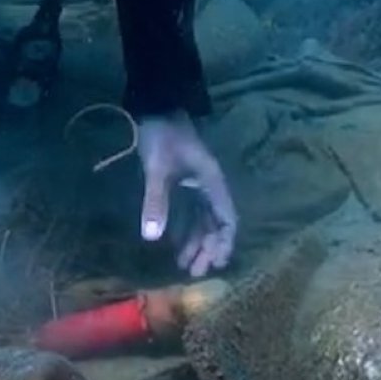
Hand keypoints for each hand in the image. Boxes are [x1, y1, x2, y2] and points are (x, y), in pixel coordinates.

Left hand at [137, 112, 237, 276]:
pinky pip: (190, 212)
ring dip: (196, 242)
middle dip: (207, 248)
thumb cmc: (161, 136)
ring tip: (182, 265)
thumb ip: (156, 202)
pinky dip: (184, 229)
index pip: (227, 219)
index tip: (215, 264)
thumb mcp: (158, 169)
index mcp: (212, 183)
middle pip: (216, 224)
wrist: (154, 107)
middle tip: (193, 272)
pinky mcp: (183, 183)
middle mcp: (209, 186)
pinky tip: (173, 244)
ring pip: (203, 220)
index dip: (224, 243)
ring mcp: (197, 185)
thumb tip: (152, 238)